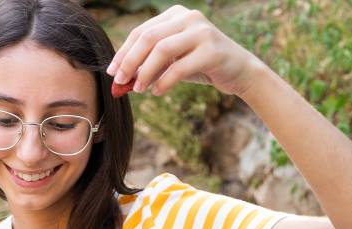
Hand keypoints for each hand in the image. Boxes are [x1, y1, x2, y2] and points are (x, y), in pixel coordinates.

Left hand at [106, 4, 263, 97]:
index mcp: (175, 14)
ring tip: (138, 89)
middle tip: (120, 82)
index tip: (112, 72)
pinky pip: (179, 67)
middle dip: (130, 62)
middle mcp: (188, 17)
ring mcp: (201, 31)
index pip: (141, 32)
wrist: (239, 71)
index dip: (124, 52)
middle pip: (148, 38)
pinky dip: (164, 82)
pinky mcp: (211, 50)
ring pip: (162, 50)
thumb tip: (121, 79)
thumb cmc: (200, 66)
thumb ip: (150, 65)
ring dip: (145, 72)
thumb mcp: (172, 62)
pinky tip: (157, 92)